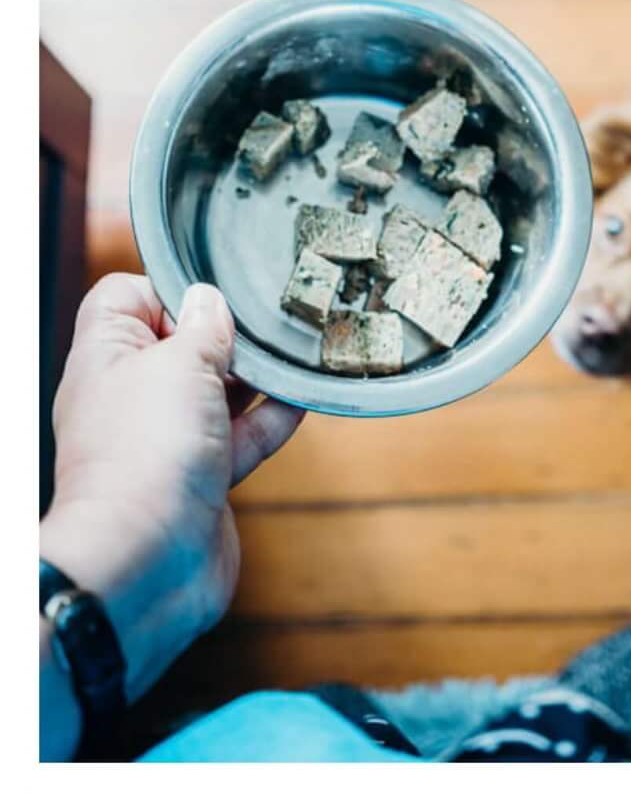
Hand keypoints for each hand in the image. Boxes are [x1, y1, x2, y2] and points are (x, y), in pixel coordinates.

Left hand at [41, 277, 303, 709]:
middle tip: (270, 312)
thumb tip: (209, 300)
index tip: (214, 287)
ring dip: (256, 373)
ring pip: (217, 390)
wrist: (144, 564)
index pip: (124, 298)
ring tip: (298, 346)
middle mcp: (132, 397)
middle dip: (225, 329)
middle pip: (180, 342)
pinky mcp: (201, 477)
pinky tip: (305, 395)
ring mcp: (167, 439)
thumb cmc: (144, 456)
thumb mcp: (180, 364)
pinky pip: (241, 435)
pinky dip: (272, 417)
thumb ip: (203, 325)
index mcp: (106, 360)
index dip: (167, 285)